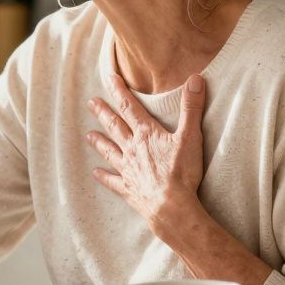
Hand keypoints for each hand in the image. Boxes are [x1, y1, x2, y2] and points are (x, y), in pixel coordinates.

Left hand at [85, 73, 207, 236]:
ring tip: (89, 135)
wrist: (171, 206)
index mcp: (146, 134)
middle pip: (115, 126)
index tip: (110, 78)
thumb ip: (191, 108)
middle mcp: (132, 149)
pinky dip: (104, 176)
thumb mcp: (190, 137)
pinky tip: (96, 173)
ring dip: (99, 142)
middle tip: (91, 103)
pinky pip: (113, 181)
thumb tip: (195, 79)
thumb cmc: (181, 172)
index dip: (120, 91)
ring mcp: (128, 169)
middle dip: (103, 112)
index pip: (130, 107)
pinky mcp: (128, 188)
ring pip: (109, 151)